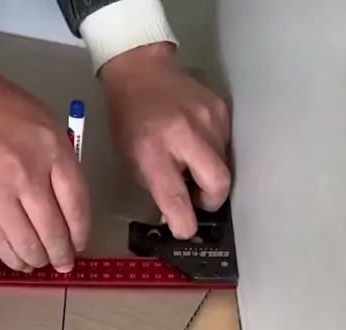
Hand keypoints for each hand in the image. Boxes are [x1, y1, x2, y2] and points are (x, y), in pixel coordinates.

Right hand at [0, 60, 89, 271]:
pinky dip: (12, 258)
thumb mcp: (44, 122)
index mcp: (52, 153)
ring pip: (27, 243)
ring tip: (42, 264)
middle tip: (64, 263)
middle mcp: (28, 177)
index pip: (77, 206)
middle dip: (62, 254)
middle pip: (53, 231)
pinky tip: (21, 263)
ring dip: (39, 260)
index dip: (80, 232)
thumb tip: (66, 199)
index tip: (80, 243)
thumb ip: (59, 160)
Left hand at [101, 44, 230, 238]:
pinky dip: (215, 154)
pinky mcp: (222, 110)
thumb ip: (158, 189)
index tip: (186, 230)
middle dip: (212, 200)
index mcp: (154, 150)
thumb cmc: (131, 122)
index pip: (175, 195)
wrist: (141, 71)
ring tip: (193, 166)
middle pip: (219, 183)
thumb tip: (179, 215)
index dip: (185, 220)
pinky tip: (198, 145)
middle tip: (198, 200)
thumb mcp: (133, 160)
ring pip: (226, 166)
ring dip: (211, 176)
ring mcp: (209, 119)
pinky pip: (226, 146)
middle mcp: (185, 134)